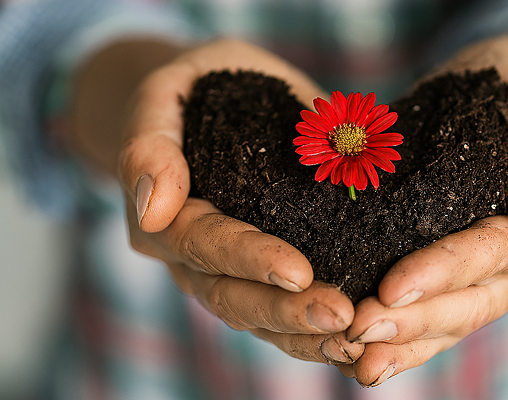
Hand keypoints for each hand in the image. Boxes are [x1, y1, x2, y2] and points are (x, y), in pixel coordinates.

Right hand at [68, 38, 363, 365]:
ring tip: (356, 338)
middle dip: (287, 311)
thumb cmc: (190, 91)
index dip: (250, 260)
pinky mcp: (260, 281)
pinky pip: (283, 320)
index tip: (299, 271)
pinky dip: (317, 338)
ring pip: (260, 319)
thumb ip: (149, 145)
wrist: (206, 103)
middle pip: (232, 297)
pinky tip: (358, 347)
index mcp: (164, 218)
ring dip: (306, 334)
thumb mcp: (160, 97)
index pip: (205, 246)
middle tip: (341, 315)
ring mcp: (223, 277)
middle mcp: (190, 260)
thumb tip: (154, 209)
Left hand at [339, 26, 507, 386]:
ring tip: (356, 353)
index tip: (394, 286)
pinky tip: (366, 363)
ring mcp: (501, 276)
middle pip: (473, 300)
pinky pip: (439, 319)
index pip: (496, 253)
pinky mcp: (467, 278)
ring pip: (454, 320)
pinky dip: (406, 345)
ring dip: (405, 341)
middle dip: (414, 319)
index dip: (445, 271)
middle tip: (359, 325)